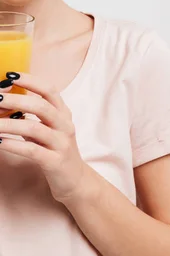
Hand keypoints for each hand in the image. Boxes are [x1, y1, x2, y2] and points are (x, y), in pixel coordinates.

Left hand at [0, 72, 86, 202]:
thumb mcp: (48, 129)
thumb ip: (32, 117)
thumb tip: (5, 103)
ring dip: (10, 124)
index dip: (30, 81)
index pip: (49, 90)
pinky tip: (0, 142)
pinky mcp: (55, 161)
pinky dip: (14, 145)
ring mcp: (61, 143)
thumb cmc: (56, 150)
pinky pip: (33, 150)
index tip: (10, 75)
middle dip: (16, 100)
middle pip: (41, 106)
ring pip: (35, 128)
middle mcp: (65, 125)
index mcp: (63, 113)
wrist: (75, 180)